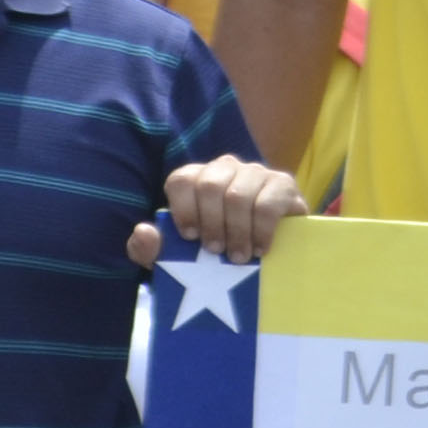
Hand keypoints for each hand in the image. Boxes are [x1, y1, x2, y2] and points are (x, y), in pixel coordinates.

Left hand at [128, 154, 307, 271]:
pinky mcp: (283, 185)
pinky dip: (262, 230)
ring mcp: (256, 173)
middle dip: (211, 223)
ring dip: (237, 230)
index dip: (183, 209)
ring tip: (239, 256)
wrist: (265, 257)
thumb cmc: (215, 252)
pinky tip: (260, 249)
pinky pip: (269, 203)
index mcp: (196, 179)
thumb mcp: (176, 258)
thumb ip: (148, 249)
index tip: (190, 238)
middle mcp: (225, 169)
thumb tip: (144, 231)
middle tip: (216, 251)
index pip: (181, 179)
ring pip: (239, 195)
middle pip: (210, 185)